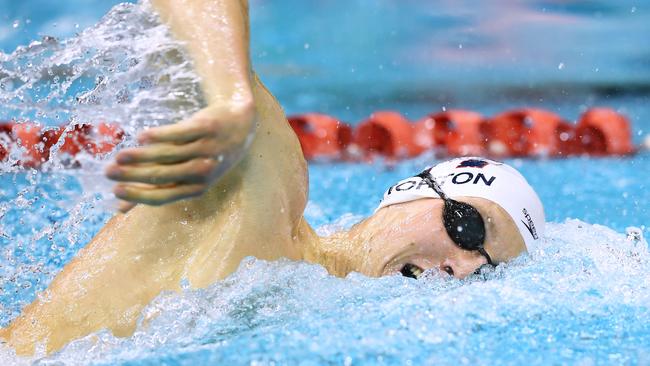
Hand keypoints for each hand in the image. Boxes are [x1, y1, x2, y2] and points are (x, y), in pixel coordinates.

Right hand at [106, 103, 255, 211]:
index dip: (138, 195)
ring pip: (167, 155)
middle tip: (108, 172)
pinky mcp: (207, 128)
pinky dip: (159, 136)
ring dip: (140, 156)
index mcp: (197, 188)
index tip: (114, 191)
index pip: (163, 196)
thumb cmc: (207, 154)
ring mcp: (207, 149)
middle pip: (162, 175)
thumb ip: (157, 189)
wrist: (239, 123)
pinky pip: (179, 133)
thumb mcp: (188, 176)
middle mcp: (203, 171)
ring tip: (119, 156)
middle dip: (132, 176)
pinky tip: (142, 137)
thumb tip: (121, 210)